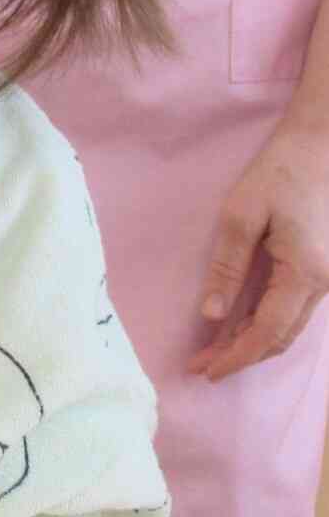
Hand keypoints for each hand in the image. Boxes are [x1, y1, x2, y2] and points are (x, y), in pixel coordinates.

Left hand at [189, 117, 328, 380]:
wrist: (322, 143)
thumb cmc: (281, 173)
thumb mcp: (241, 216)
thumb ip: (227, 268)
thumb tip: (211, 314)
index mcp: (305, 273)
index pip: (267, 332)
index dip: (236, 357)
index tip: (205, 372)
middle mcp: (324, 283)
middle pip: (281, 337)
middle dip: (241, 356)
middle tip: (201, 367)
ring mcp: (328, 277)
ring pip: (291, 326)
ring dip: (253, 342)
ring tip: (214, 352)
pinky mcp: (323, 267)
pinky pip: (295, 309)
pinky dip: (267, 324)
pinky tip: (240, 325)